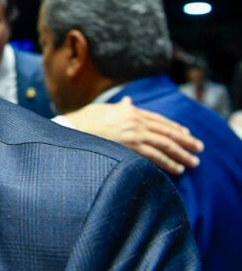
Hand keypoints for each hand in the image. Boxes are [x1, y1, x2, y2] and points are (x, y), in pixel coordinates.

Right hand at [64, 96, 202, 174]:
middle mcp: (135, 121)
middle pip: (166, 131)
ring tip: (192, 162)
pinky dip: (168, 163)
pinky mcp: (129, 147)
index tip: (186, 133)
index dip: (175, 127)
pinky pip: (154, 156)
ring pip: (164, 144)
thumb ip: (119, 106)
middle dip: (185, 141)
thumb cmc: (84, 120)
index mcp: (130, 111)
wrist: (71, 129)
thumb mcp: (103, 108)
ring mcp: (133, 134)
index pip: (158, 119)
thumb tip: (128, 101)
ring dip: (181, 154)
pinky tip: (177, 169)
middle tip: (199, 149)